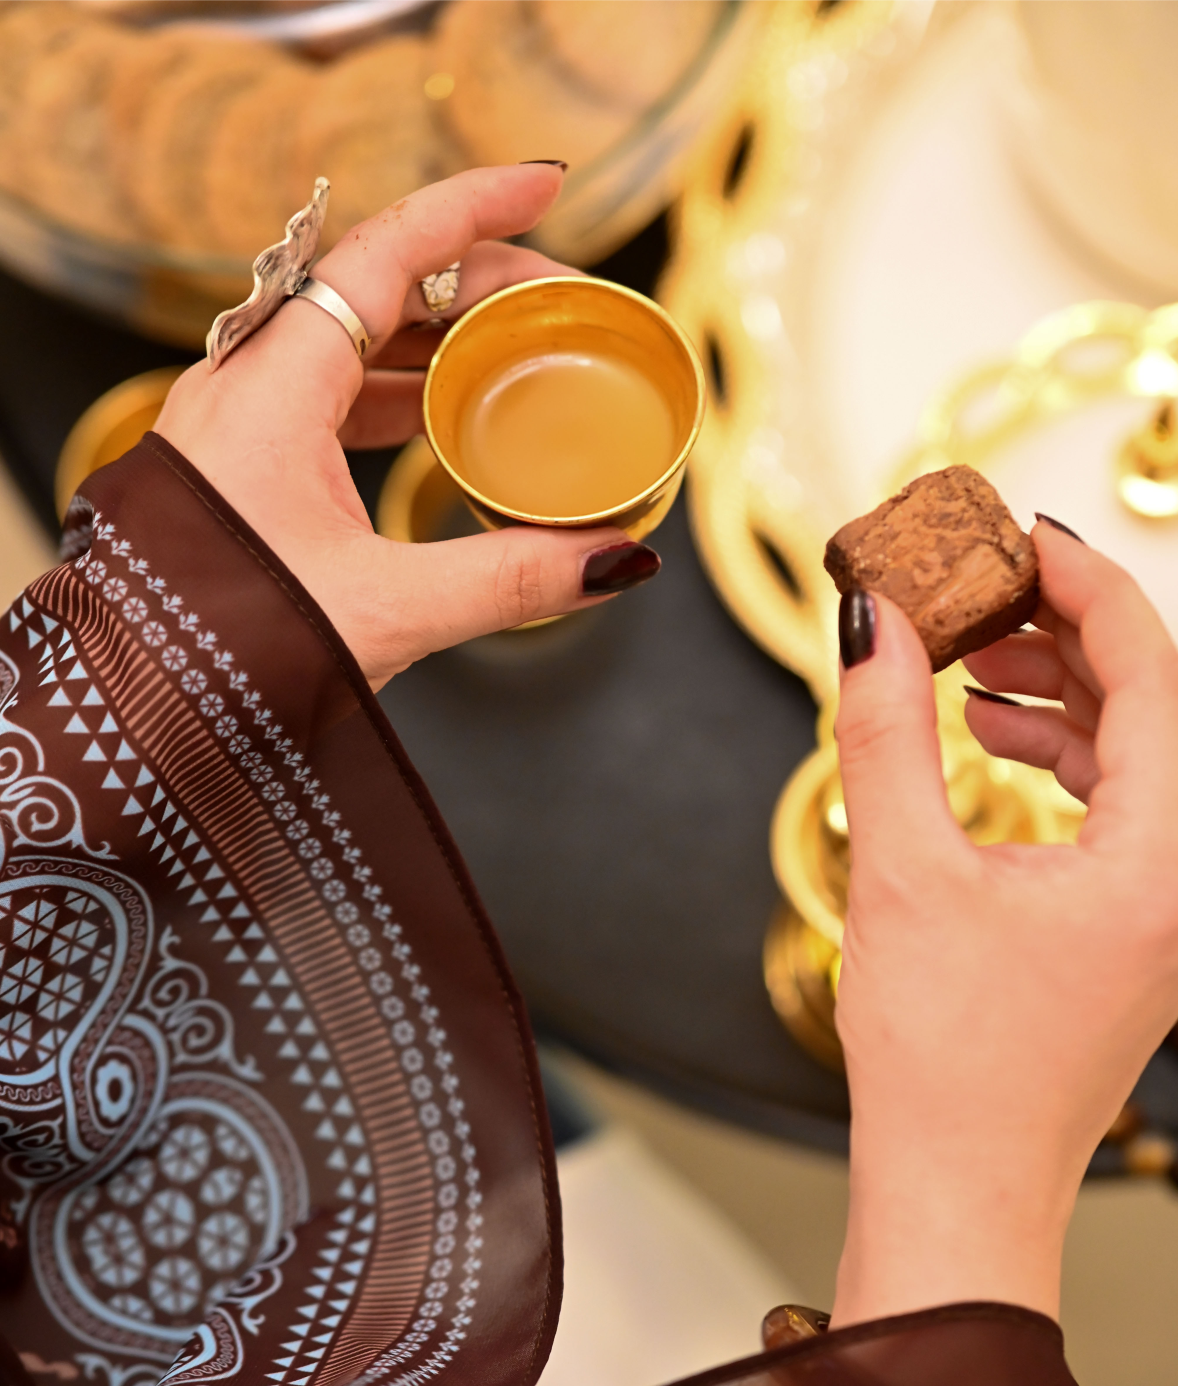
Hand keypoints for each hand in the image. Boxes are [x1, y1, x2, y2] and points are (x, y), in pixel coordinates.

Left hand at [154, 165, 655, 690]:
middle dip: (478, 280)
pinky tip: (450, 419)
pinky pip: (335, 395)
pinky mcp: (245, 464)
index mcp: (273, 387)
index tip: (547, 184)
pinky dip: (402, 392)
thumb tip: (611, 562)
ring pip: (356, 342)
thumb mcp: (387, 611)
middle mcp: (248, 385)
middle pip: (378, 289)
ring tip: (518, 353)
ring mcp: (241, 422)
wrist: (142, 710)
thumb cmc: (232, 651)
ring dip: (441, 338)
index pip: (385, 254)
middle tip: (561, 299)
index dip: (474, 209)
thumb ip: (507, 579)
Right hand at [830, 522, 1177, 1326]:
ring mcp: (1161, 906)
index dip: (1083, 585)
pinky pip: (1112, 807)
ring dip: (1054, 694)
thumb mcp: (903, 873)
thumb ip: (884, 732)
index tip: (1017, 535)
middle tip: (977, 589)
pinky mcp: (1126, 928)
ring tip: (967, 663)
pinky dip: (1052, 758)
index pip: (1150, 671)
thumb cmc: (944, 1060)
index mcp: (1160, 855)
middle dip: (1060, 634)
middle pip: (1148, 705)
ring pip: (1131, 754)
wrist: (959, 1188)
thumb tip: (871, 623)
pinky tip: (985, 742)